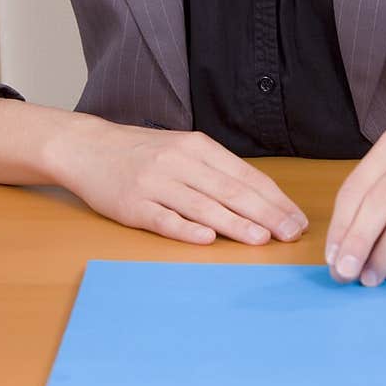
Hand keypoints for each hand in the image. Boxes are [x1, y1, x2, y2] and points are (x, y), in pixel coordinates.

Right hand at [54, 120, 308, 245]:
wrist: (88, 147)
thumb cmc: (142, 152)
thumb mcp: (182, 149)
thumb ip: (216, 170)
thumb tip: (260, 197)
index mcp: (197, 147)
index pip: (245, 175)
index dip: (274, 199)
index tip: (296, 218)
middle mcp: (179, 162)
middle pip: (230, 191)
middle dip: (266, 214)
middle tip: (291, 233)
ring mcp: (155, 184)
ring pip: (202, 206)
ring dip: (234, 224)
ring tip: (261, 239)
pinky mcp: (132, 205)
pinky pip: (164, 219)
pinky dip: (187, 230)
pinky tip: (207, 239)